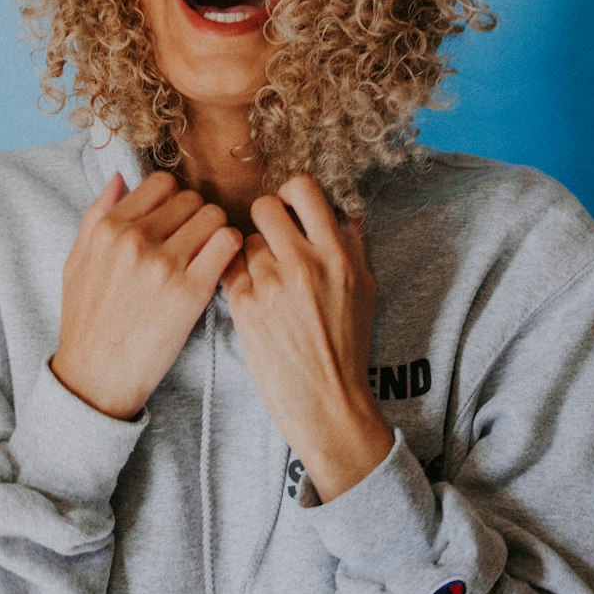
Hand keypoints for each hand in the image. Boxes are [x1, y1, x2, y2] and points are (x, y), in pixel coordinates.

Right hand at [51, 169, 242, 420]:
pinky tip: (220, 267)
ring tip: (208, 255)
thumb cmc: (85, 322)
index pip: (162, 183)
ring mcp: (164, 264)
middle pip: (192, 199)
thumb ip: (95, 215)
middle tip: (193, 244)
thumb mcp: (75, 262)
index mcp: (109, 229)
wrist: (95, 379)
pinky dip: (231, 250)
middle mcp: (136, 240)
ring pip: (214, 215)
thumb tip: (119, 177)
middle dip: (196, 217)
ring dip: (216, 232)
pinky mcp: (190, 292)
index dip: (173, 199)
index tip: (174, 221)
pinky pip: (228, 244)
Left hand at [220, 174, 393, 501]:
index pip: (303, 190)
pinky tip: (252, 295)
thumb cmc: (348, 346)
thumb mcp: (363, 288)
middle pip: (265, 207)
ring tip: (267, 281)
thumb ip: (351, 243)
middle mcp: (303, 265)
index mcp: (336, 256)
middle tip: (271, 240)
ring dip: (253, 255)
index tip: (290, 208)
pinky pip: (230, 269)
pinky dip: (238, 277)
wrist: (327, 403)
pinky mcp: (244, 307)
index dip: (291, 193)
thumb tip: (342, 206)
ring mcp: (270, 285)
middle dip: (266, 220)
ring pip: (245, 241)